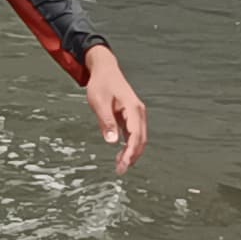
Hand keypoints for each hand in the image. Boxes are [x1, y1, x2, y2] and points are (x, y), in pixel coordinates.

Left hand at [81, 46, 146, 172]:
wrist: (105, 69)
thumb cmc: (101, 83)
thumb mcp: (99, 101)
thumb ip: (106, 121)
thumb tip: (112, 141)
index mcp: (133, 108)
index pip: (135, 136)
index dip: (130, 153)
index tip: (123, 165)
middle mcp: (139, 112)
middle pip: (141, 140)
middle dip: (132, 156)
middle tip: (120, 170)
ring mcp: (136, 114)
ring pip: (139, 138)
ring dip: (132, 153)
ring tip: (120, 166)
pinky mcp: (131, 116)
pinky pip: (134, 134)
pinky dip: (129, 145)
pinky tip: (121, 154)